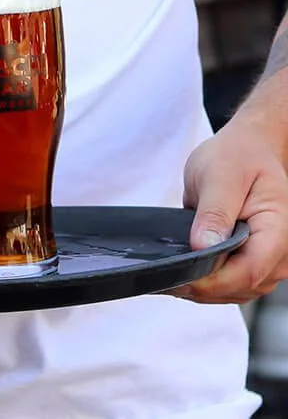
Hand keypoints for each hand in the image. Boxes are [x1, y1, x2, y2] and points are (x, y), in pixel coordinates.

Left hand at [177, 113, 287, 301]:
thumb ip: (214, 213)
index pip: (248, 271)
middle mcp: (280, 253)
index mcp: (278, 230)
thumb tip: (203, 247)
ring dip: (204, 289)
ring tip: (170, 275)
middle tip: (163, 277)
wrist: (250, 149)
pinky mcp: (255, 260)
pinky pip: (233, 282)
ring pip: (237, 291)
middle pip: (241, 286)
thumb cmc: (239, 156)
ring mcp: (269, 260)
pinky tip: (186, 272)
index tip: (178, 277)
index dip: (211, 281)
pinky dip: (210, 281)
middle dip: (203, 287)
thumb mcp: (221, 175)